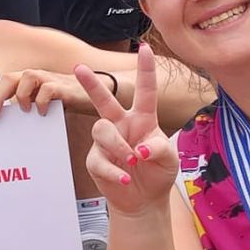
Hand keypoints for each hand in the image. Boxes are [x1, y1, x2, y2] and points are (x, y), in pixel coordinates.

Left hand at [0, 68, 101, 118]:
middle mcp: (34, 78)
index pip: (0, 88)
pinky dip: (43, 100)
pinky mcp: (64, 87)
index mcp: (25, 83)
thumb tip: (5, 127)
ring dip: (21, 95)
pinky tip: (42, 112)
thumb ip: (25, 111)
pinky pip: (49, 89)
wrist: (97, 92)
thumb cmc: (63, 101)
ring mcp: (49, 79)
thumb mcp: (40, 106)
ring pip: (27, 77)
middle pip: (9, 78)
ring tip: (23, 110)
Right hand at [80, 45, 177, 214]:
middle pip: (104, 100)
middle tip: (79, 67)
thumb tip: (138, 150)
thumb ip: (159, 149)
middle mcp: (122, 125)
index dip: (146, 70)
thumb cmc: (158, 172)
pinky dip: (115, 172)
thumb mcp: (169, 159)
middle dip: (92, 84)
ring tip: (132, 161)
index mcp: (143, 119)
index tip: (145, 48)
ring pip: (101, 131)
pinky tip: (126, 178)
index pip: (145, 91)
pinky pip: (99, 160)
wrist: (144, 200)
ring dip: (118, 146)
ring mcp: (106, 142)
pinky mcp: (96, 160)